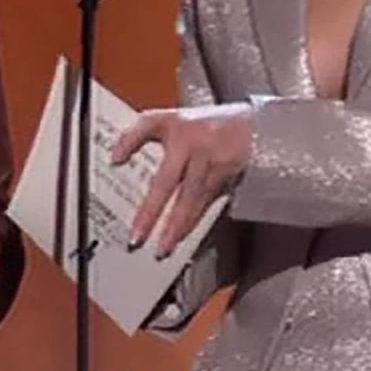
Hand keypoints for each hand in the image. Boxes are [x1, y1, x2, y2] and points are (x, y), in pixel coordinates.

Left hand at [111, 104, 253, 256]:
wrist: (256, 128)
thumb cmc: (206, 126)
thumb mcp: (172, 121)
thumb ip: (139, 134)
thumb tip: (115, 157)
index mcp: (177, 126)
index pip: (150, 126)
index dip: (131, 140)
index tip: (115, 160)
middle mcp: (194, 143)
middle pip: (169, 180)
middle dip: (152, 211)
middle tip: (137, 237)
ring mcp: (212, 161)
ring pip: (191, 198)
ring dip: (176, 226)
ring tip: (162, 248)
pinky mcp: (226, 177)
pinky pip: (205, 203)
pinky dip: (193, 221)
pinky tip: (182, 236)